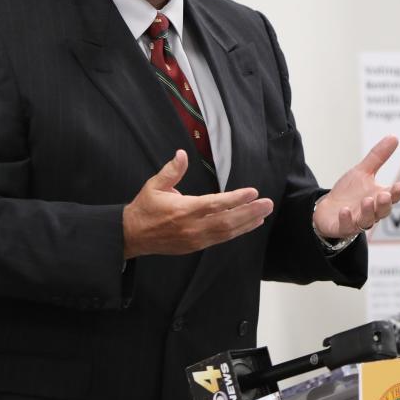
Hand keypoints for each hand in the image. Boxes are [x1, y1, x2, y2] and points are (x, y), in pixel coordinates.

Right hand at [122, 150, 273, 258]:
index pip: (215, 204)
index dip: (236, 199)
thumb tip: (182, 154)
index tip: (252, 192)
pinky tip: (248, 224)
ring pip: (227, 232)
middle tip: (268, 204)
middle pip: (227, 221)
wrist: (131, 236)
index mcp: (183, 210)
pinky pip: (221, 239)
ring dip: (247, 223)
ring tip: (263, 213)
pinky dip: (237, 231)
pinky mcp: (195, 246)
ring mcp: (195, 239)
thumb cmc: (145, 208)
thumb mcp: (154, 185)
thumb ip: (171, 171)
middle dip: (250, 212)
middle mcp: (192, 227)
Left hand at [312, 135, 399, 239]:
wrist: (328, 209)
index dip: (397, 192)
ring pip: (367, 220)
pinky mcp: (343, 227)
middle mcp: (371, 211)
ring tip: (367, 200)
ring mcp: (357, 221)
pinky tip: (344, 210)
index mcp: (378, 197)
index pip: (392, 196)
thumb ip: (378, 157)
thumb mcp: (362, 171)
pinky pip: (346, 226)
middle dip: (384, 204)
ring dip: (367, 211)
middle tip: (384, 194)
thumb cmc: (349, 192)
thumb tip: (394, 137)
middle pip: (382, 211)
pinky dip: (346, 219)